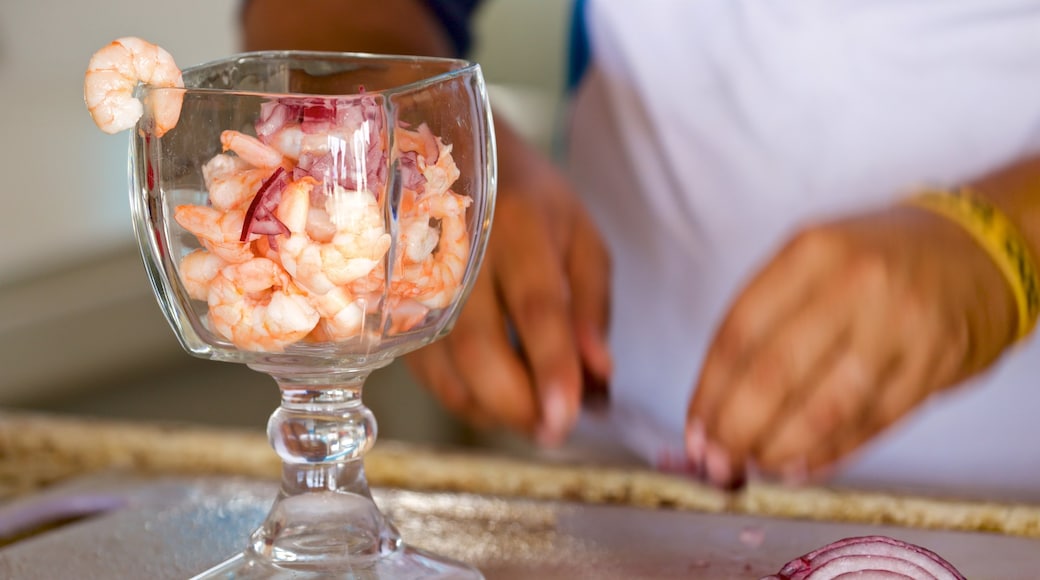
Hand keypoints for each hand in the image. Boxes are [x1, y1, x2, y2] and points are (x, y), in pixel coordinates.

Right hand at [404, 122, 611, 444]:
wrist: (442, 152)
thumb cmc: (524, 196)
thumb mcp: (578, 232)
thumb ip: (593, 304)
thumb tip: (599, 374)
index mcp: (517, 223)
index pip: (537, 307)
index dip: (553, 368)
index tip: (567, 418)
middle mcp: (459, 251)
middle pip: (479, 349)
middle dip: (518, 405)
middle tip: (554, 431)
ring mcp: (418, 279)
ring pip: (447, 371)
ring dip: (493, 412)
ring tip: (531, 416)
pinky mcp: (396, 306)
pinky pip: (429, 373)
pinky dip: (465, 400)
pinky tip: (496, 398)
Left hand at [686, 204, 1016, 487]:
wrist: (980, 252)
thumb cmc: (877, 262)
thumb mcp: (815, 260)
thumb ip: (766, 319)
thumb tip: (715, 401)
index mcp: (812, 252)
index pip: (740, 331)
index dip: (710, 389)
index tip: (695, 426)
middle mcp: (856, 285)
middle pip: (775, 373)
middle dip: (736, 428)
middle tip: (717, 459)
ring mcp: (900, 327)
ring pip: (824, 407)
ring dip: (780, 448)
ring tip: (755, 465)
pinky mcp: (936, 366)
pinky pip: (871, 424)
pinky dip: (829, 454)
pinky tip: (800, 467)